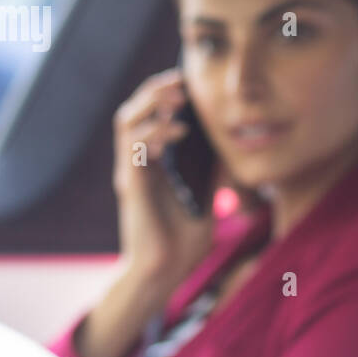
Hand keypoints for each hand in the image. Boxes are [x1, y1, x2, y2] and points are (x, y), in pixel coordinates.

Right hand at [110, 67, 217, 286]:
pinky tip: (179, 130)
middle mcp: (136, 164)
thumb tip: (231, 142)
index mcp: (151, 164)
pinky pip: (134, 149)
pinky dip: (155, 133)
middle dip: (155, 91)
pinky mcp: (130, 187)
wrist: (166, 273)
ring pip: (126, 123)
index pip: (149, 117)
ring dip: (152, 104)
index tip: (187, 83)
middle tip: (181, 82)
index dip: (163, 95)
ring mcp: (130, 173)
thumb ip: (211, 169)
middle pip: (133, 112)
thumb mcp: (206, 195)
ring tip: (178, 99)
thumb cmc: (184, 241)